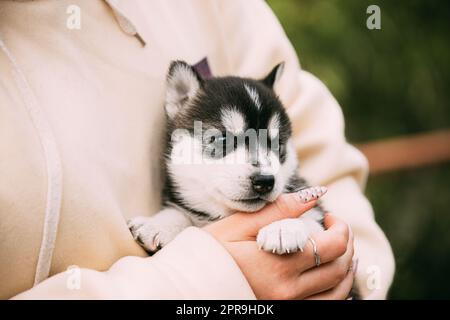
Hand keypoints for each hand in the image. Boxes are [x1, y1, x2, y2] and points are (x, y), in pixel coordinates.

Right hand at [204, 192, 355, 298]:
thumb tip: (315, 193)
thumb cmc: (211, 253)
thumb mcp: (238, 225)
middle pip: (339, 269)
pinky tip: (332, 279)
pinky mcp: (285, 313)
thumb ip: (279, 209)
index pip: (332, 246)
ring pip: (338, 293)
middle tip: (337, 229)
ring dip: (347, 270)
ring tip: (343, 253)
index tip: (330, 216)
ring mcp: (289, 306)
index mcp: (279, 262)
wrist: (190, 287)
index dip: (340, 228)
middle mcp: (289, 289)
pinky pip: (324, 308)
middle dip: (347, 245)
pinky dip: (337, 293)